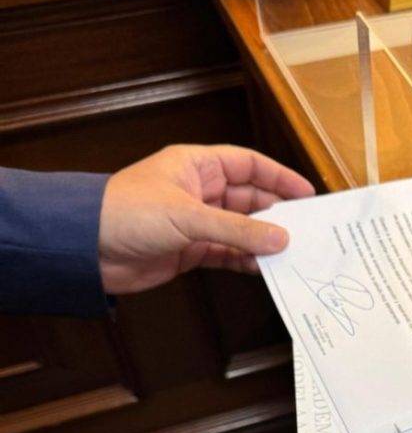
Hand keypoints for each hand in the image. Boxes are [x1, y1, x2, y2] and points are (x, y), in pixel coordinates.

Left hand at [98, 144, 314, 293]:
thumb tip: (279, 237)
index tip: (306, 193)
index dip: (279, 177)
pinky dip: (245, 260)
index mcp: (196, 166)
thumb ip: (238, 229)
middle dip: (276, 213)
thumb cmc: (123, 213)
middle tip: (305, 227)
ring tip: (289, 251)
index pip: (248, 165)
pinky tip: (262, 268)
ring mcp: (195, 221)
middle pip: (249, 198)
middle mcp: (198, 191)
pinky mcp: (189, 249)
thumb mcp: (188, 216)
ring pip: (241, 228)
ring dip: (262, 240)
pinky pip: (228, 252)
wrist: (84, 249)